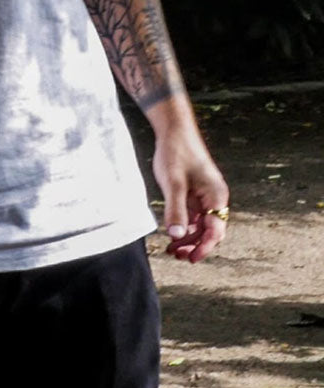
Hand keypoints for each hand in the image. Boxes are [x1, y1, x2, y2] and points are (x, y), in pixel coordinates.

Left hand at [152, 129, 229, 262]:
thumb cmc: (176, 152)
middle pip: (209, 231)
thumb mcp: (173, 183)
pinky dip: (183, 226)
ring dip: (187, 238)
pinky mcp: (195, 194)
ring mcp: (205, 197)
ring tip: (171, 249)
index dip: (203, 247)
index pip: (215, 231)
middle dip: (194, 245)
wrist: (173, 129)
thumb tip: (176, 236)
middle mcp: (214, 199)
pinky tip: (171, 234)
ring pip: (200, 226)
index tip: (190, 259)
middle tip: (175, 255)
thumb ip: (175, 209)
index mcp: (216, 196)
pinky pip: (193, 216)